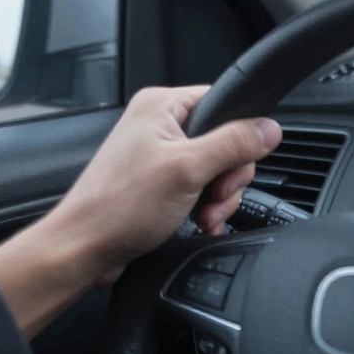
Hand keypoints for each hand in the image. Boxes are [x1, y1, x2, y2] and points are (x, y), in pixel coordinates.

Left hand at [0, 86, 280, 336]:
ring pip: (216, 168)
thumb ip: (234, 144)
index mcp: (161, 106)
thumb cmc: (117, 207)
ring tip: (202, 216)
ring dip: (218, 198)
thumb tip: (270, 128)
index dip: (238, 135)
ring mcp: (159, 155)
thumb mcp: (188, 170)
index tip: (234, 164)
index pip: (223, 102)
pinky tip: (198, 222)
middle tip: (213, 196)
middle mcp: (160, 125)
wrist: (83, 250)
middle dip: (227, 177)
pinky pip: (200, 187)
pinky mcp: (160, 182)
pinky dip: (205, 207)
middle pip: (225, 140)